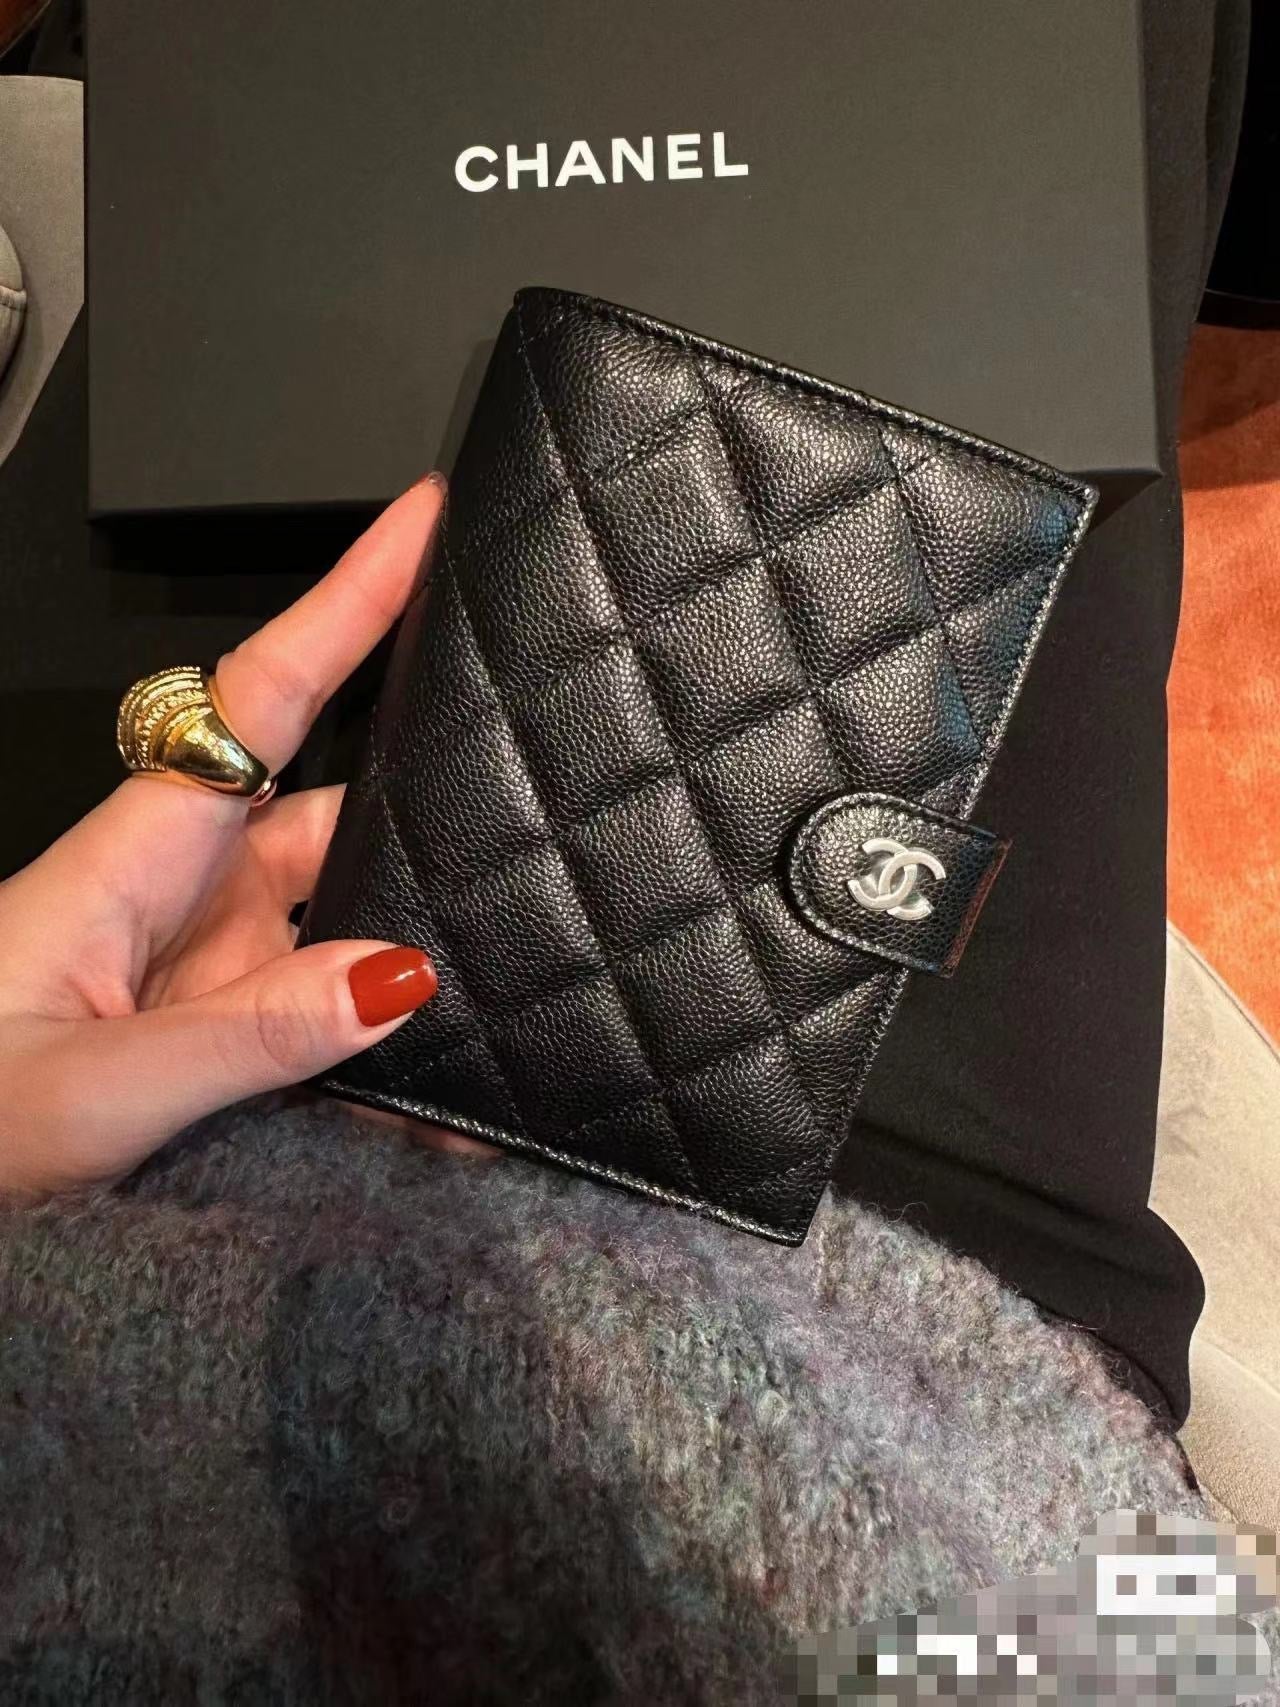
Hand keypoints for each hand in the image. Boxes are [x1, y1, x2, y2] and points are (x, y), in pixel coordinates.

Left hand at [0, 476, 478, 1193]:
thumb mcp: (91, 1087)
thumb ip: (242, 1037)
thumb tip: (393, 974)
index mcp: (135, 856)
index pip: (261, 698)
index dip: (347, 602)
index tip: (423, 519)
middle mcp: (179, 889)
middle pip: (331, 811)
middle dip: (425, 807)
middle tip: (532, 807)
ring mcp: (204, 957)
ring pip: (343, 913)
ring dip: (412, 952)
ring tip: (500, 993)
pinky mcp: (216, 1020)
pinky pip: (323, 1006)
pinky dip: (380, 1039)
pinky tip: (437, 1096)